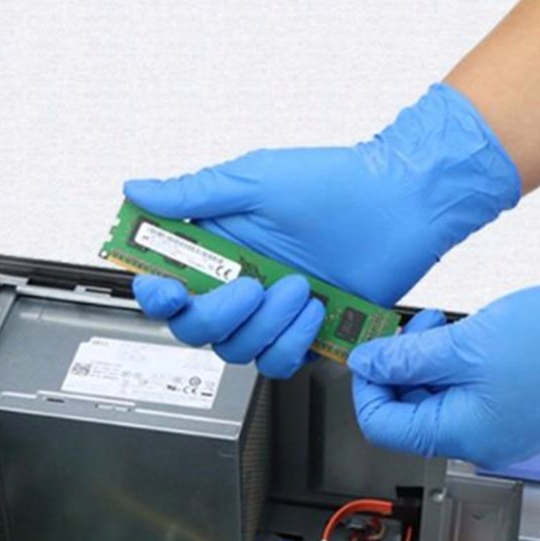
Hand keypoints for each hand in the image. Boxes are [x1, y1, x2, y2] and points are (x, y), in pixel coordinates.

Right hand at [125, 83, 520, 377]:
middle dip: (220, 315)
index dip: (158, 296)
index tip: (167, 291)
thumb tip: (139, 190)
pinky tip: (316, 311)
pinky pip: (282, 361)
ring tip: (299, 288)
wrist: (401, 205)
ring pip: (239, 350)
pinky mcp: (309, 332)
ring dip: (266, 325)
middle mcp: (245, 281)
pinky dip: (295, 342)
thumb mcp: (257, 180)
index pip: (170, 285)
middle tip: (252, 286)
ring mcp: (277, 311)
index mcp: (223, 247)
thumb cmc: (335, 186)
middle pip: (198, 329)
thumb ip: (195, 195)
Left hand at [348, 255, 539, 472]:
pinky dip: (455, 369)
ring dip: (429, 365)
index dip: (368, 385)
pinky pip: (467, 398)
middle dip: (401, 370)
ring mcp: (501, 432)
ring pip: (438, 402)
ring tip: (444, 329)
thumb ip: (406, 359)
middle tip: (414, 331)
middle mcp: (480, 445)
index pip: (383, 425)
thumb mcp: (463, 344)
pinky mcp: (515, 415)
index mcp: (462, 436)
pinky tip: (467, 342)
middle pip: (410, 414)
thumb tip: (366, 365)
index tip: (369, 353)